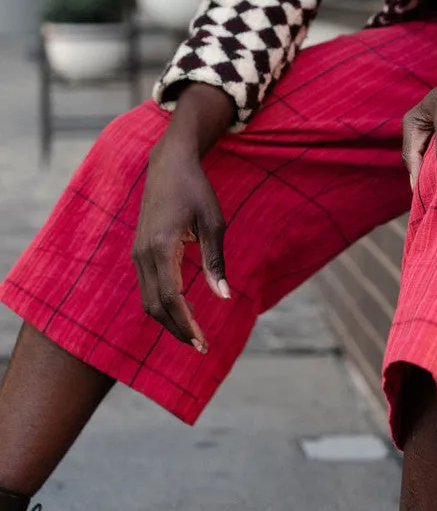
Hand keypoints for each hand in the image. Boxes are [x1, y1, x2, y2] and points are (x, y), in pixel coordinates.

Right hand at [132, 139, 230, 352]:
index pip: (171, 298)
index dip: (186, 324)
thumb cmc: (196, 190)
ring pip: (148, 300)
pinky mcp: (139, 252)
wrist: (169, 164)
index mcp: (163, 246)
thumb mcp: (214, 223)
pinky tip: (184, 308)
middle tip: (201, 346)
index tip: (202, 342)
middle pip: (156, 306)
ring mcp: (138, 253)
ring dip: (169, 320)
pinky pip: (147, 287)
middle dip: (177, 329)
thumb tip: (223, 297)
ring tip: (194, 332)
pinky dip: (163, 304)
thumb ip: (215, 262)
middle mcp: (144, 254)